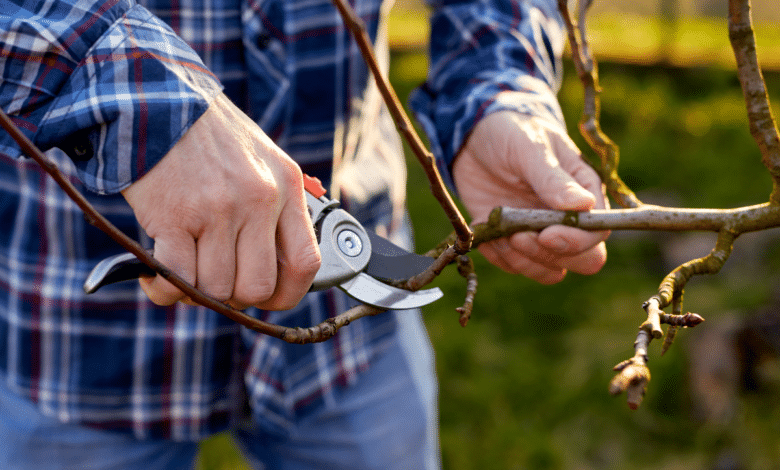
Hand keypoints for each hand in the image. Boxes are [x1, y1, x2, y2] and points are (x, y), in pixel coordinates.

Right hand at [121, 93, 320, 309]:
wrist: (156, 97)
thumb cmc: (208, 133)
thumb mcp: (262, 158)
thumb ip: (277, 206)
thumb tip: (281, 260)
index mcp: (286, 186)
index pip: (305, 263)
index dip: (286, 294)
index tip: (267, 298)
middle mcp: (259, 199)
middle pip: (257, 287)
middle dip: (234, 298)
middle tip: (215, 281)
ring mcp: (218, 209)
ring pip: (214, 289)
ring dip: (193, 291)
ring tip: (182, 269)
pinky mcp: (175, 216)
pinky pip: (175, 280)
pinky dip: (162, 290)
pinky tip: (154, 276)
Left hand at [453, 111, 608, 283]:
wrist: (474, 136)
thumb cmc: (511, 132)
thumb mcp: (530, 148)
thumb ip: (553, 179)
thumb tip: (584, 206)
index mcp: (584, 191)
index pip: (597, 231)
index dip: (575, 241)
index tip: (546, 235)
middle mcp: (568, 218)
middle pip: (583, 261)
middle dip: (549, 256)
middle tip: (518, 237)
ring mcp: (541, 233)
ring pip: (550, 271)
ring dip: (522, 260)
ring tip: (497, 233)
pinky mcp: (513, 241)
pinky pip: (515, 265)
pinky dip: (498, 256)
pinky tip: (484, 231)